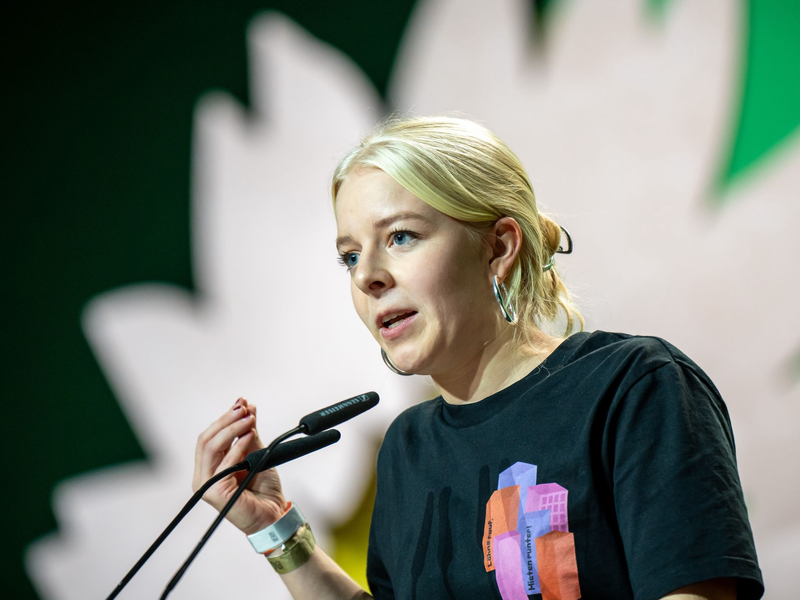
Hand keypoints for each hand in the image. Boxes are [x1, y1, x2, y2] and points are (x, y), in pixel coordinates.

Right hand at [193, 398, 287, 534]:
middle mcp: (203, 476)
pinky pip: (224, 464)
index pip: (209, 437)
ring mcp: (207, 485)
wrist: (274, 513)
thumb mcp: (256, 453)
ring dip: (231, 429)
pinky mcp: (214, 493)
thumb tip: (247, 407)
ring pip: (211, 447)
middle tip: (243, 408)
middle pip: (206, 439)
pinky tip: (249, 435)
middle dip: (225, 420)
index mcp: (210, 467)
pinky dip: (237, 446)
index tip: (241, 403)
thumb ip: (248, 432)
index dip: (224, 418)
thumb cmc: (263, 488)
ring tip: (248, 419)